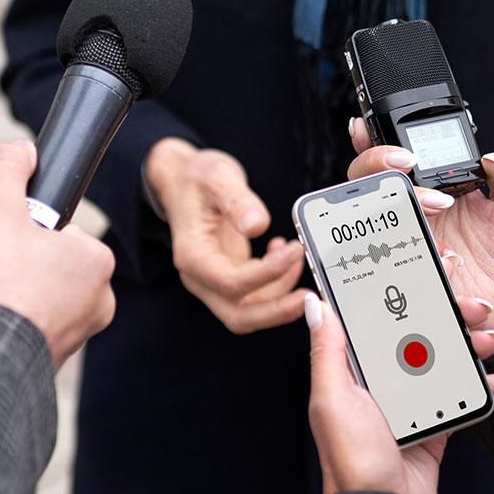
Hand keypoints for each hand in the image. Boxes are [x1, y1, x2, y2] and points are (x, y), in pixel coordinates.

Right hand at [0, 141, 115, 369]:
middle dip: (1, 266)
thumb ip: (10, 171)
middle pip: (37, 265)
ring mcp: (78, 331)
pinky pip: (21, 329)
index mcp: (97, 261)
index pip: (53, 231)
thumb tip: (20, 150)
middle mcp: (98, 299)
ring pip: (26, 297)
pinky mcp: (54, 357)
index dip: (17, 230)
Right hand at [145, 138, 307, 333]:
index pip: (231, 283)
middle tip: (310, 296)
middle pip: (238, 316)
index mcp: (192, 256)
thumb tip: (258, 226)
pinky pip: (257, 296)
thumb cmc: (197, 178)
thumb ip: (237, 201)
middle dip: (277, 311)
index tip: (296, 249)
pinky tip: (284, 252)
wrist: (182, 180)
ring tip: (297, 255)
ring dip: (281, 295)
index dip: (268, 273)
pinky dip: (278, 283)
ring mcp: (214, 282)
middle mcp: (200, 277)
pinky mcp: (229, 278)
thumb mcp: (217, 177)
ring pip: (250, 312)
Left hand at [305, 293, 493, 493]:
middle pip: (420, 333)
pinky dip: (486, 385)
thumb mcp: (332, 396)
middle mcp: (382, 380)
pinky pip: (465, 396)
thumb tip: (314, 303)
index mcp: (354, 369)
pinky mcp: (437, 422)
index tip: (428, 267)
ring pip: (447, 359)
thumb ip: (328, 350)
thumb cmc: (349, 455)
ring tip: (491, 339)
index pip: (379, 319)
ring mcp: (412, 400)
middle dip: (450, 315)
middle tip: (476, 306)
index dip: (401, 292)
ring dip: (473, 345)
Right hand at [348, 119, 493, 327]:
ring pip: (373, 221)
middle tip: (406, 164)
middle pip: (366, 184)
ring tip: (440, 204)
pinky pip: (397, 266)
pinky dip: (422, 258)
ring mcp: (406, 245)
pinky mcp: (411, 275)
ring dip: (398, 204)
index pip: (391, 163)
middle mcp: (411, 215)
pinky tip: (452, 259)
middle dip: (376, 165)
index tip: (366, 129)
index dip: (372, 143)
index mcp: (430, 191)